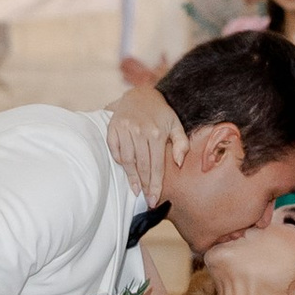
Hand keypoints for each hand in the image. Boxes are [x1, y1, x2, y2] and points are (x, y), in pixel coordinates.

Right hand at [103, 90, 185, 204]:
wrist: (140, 94)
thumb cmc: (160, 113)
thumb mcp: (175, 125)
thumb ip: (182, 144)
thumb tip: (179, 163)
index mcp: (156, 133)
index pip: (156, 166)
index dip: (155, 185)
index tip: (154, 199)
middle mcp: (139, 132)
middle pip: (142, 166)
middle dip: (144, 186)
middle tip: (145, 200)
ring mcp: (124, 129)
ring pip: (127, 160)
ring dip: (131, 177)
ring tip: (135, 189)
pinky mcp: (113, 128)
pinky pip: (115, 150)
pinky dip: (119, 161)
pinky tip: (126, 169)